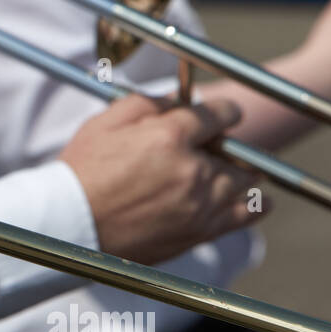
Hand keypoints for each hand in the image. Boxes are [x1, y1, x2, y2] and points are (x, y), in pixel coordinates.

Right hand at [59, 95, 263, 264]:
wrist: (70, 226)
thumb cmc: (80, 172)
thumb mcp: (105, 123)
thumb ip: (147, 104)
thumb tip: (179, 99)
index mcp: (169, 137)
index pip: (217, 115)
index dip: (225, 112)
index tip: (227, 114)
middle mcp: (191, 170)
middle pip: (234, 151)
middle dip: (227, 145)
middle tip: (217, 147)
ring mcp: (198, 205)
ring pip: (243, 183)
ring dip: (243, 174)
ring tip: (241, 172)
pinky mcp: (198, 232)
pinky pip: (242, 216)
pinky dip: (255, 205)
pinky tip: (260, 200)